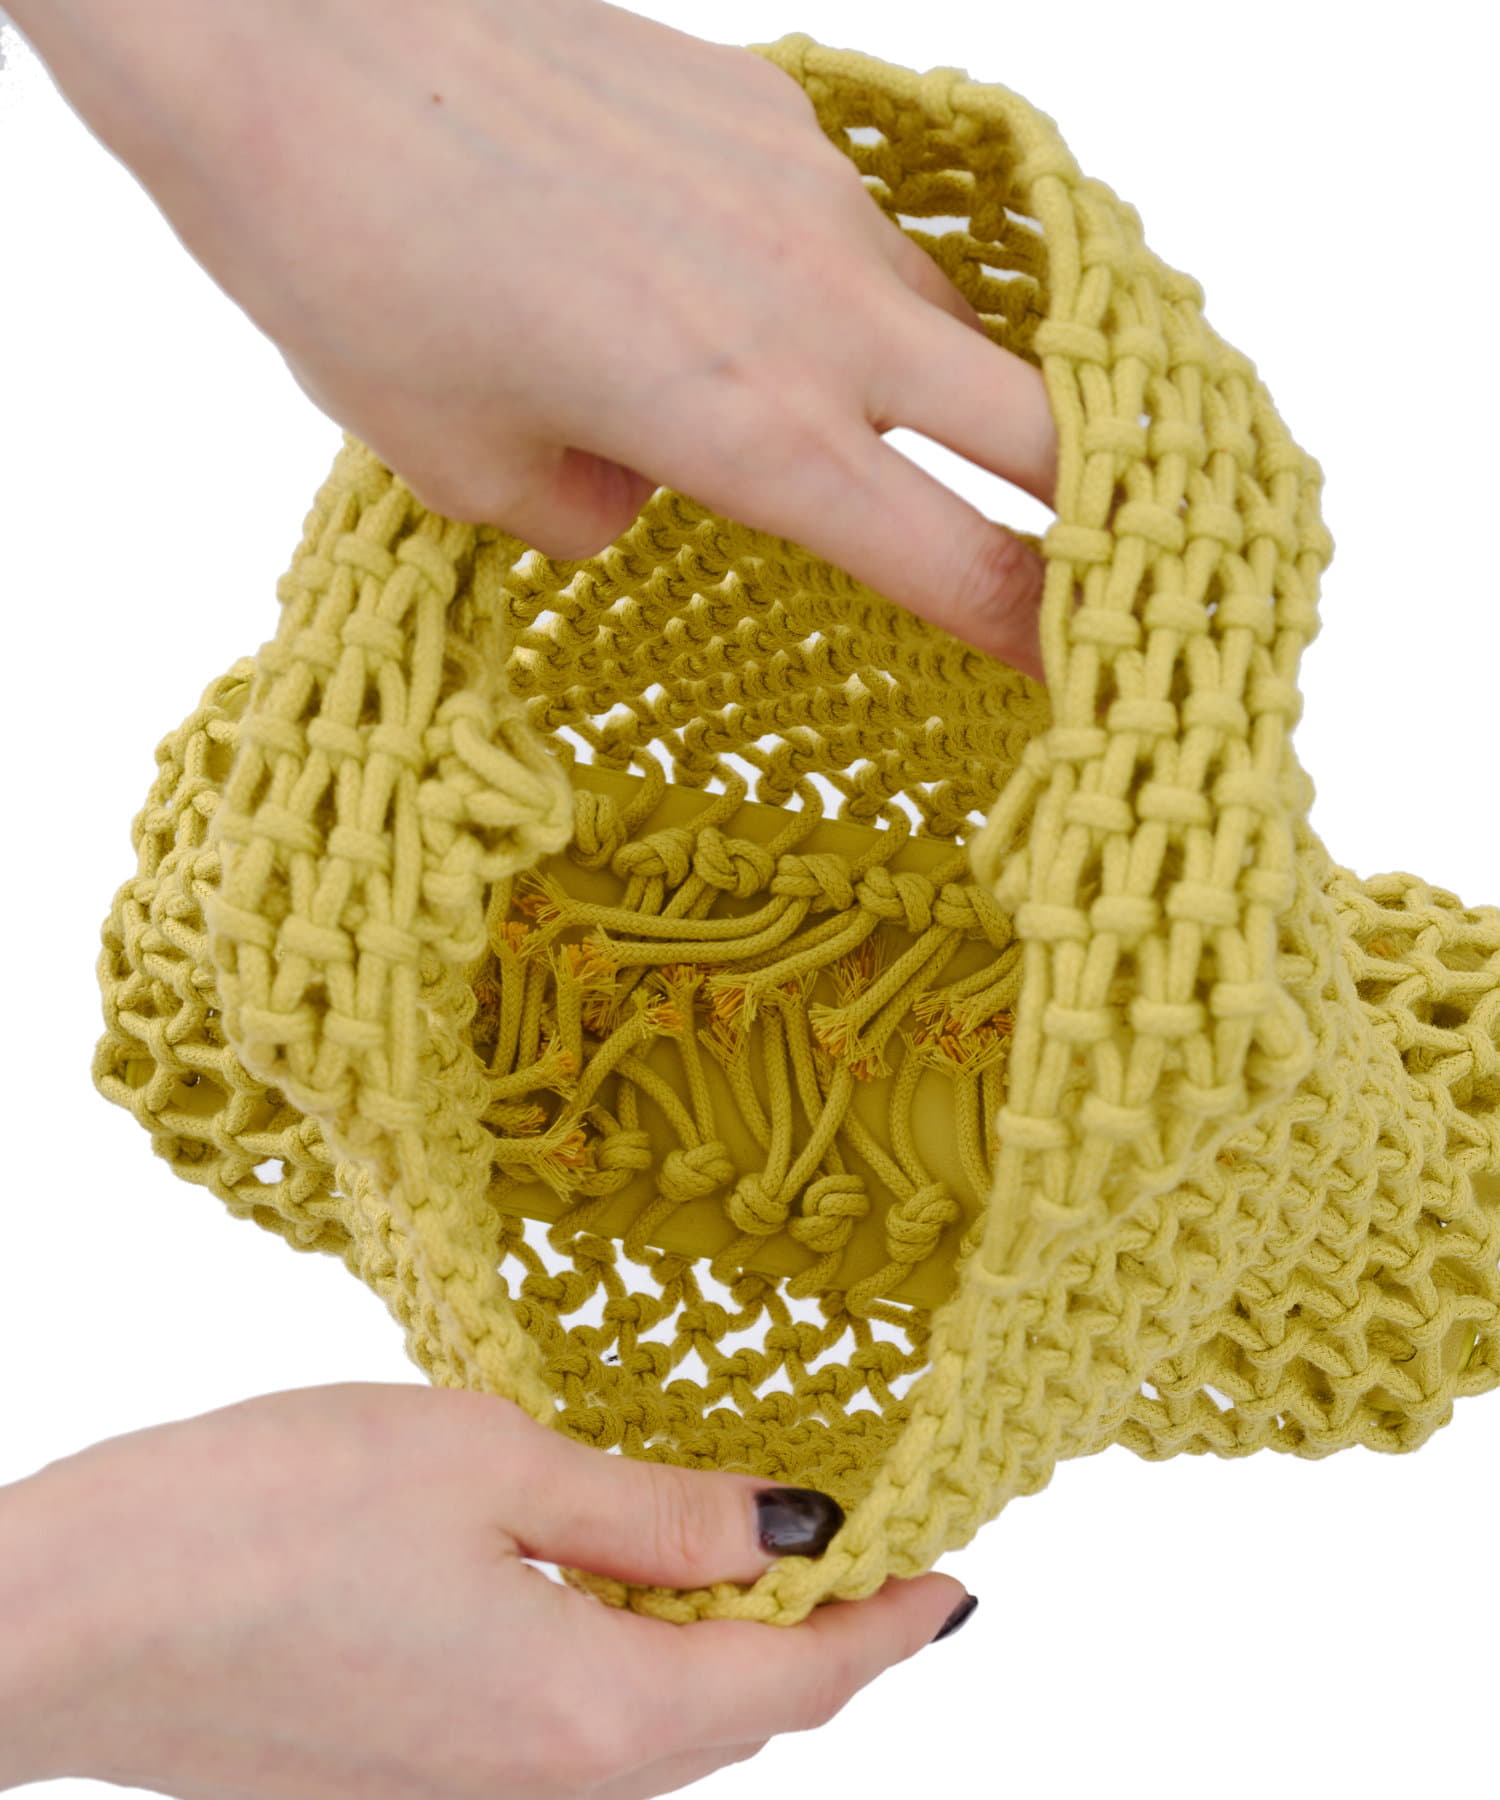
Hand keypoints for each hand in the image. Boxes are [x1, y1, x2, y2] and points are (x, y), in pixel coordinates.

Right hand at [22, 1382, 970, 1797]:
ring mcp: (471, 1795)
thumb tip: (796, 1525)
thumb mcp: (495, 1464)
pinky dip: (633, 1670)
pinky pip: (571, 1738)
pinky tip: (625, 1592)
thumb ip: (656, 1509)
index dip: (889, 1627)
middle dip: (824, 1648)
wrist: (75, 1616)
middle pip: (735, 1722)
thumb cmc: (272, 1516)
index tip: (956, 1576)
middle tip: (879, 1559)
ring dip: (728, 1661)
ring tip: (771, 1566)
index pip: (796, 1680)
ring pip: (656, 1736)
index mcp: (590, 1713)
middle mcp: (545, 1788)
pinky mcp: (411, 1777)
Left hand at [90, 0, 1057, 678]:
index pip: (959, 563)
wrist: (290, 27)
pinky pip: (866, 233)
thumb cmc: (356, 267)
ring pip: (956, 324)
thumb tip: (645, 490)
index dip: (1043, 636)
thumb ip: (596, 515)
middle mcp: (819, 313)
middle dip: (1102, 512)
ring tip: (915, 442)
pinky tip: (769, 305)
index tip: (1086, 678)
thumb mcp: (465, 467)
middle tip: (1107, 565)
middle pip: (1048, 426)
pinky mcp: (778, 109)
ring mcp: (813, 194)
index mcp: (748, 431)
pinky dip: (852, 299)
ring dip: (962, 398)